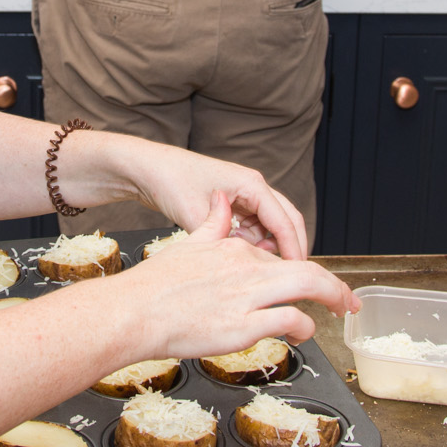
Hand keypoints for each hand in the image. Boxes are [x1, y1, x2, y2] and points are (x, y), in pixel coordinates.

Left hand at [92, 136, 311, 259]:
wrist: (147, 169)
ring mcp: (243, 197)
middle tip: (288, 277)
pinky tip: (239, 259)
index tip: (298, 272)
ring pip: (269, 228)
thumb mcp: (193, 214)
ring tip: (256, 270)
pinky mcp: (232, 206)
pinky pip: (252, 229)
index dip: (294, 248)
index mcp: (251, 184)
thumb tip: (241, 262)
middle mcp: (252, 188)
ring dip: (267, 248)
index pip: (285, 220)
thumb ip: (219, 239)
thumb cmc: (170, 180)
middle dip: (290, 249)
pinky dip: (251, 245)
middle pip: (285, 221)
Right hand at [98, 192, 355, 360]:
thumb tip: (223, 202)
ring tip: (338, 314)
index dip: (302, 272)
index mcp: (235, 248)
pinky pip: (290, 320)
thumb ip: (213, 225)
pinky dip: (304, 327)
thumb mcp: (187, 244)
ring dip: (330, 300)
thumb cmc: (153, 286)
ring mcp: (247, 294)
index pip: (280, 257)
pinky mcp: (244, 323)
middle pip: (307, 269)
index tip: (313, 287)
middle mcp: (247, 266)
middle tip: (349, 301)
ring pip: (308, 287)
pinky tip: (301, 335)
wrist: (133, 311)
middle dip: (336, 286)